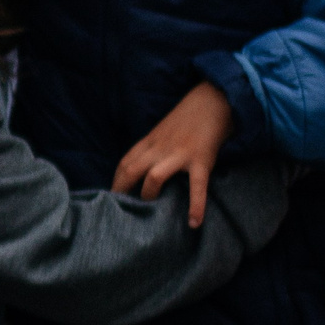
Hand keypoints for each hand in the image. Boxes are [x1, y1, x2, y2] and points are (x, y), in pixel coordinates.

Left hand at [111, 81, 233, 227]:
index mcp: (150, 141)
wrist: (213, 101)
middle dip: (123, 191)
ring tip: (152, 213)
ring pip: (154, 177)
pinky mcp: (200, 160)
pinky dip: (196, 205)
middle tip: (120, 210)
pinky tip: (195, 223)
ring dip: (149, 195)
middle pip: (131, 170)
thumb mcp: (163, 131)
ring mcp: (179, 154)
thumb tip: (143, 170)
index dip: (116, 181)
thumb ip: (152, 148)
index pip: (125, 162)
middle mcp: (160, 148)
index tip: (111, 198)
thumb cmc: (187, 119)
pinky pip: (196, 186)